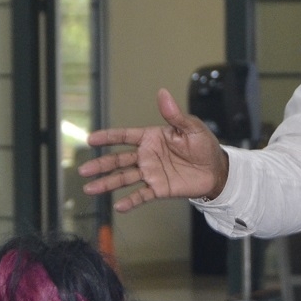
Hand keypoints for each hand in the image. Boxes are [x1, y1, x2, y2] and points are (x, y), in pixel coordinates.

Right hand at [79, 89, 228, 211]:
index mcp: (152, 138)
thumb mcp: (192, 128)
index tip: (91, 139)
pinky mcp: (159, 189)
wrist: (217, 170)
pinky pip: (142, 195)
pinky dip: (130, 201)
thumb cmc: (204, 146)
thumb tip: (163, 93)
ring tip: (89, 189)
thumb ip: (175, 114)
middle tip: (83, 170)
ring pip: (124, 178)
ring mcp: (151, 173)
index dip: (108, 137)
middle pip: (118, 160)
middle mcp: (147, 156)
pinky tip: (119, 206)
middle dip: (100, 165)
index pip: (125, 136)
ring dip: (107, 183)